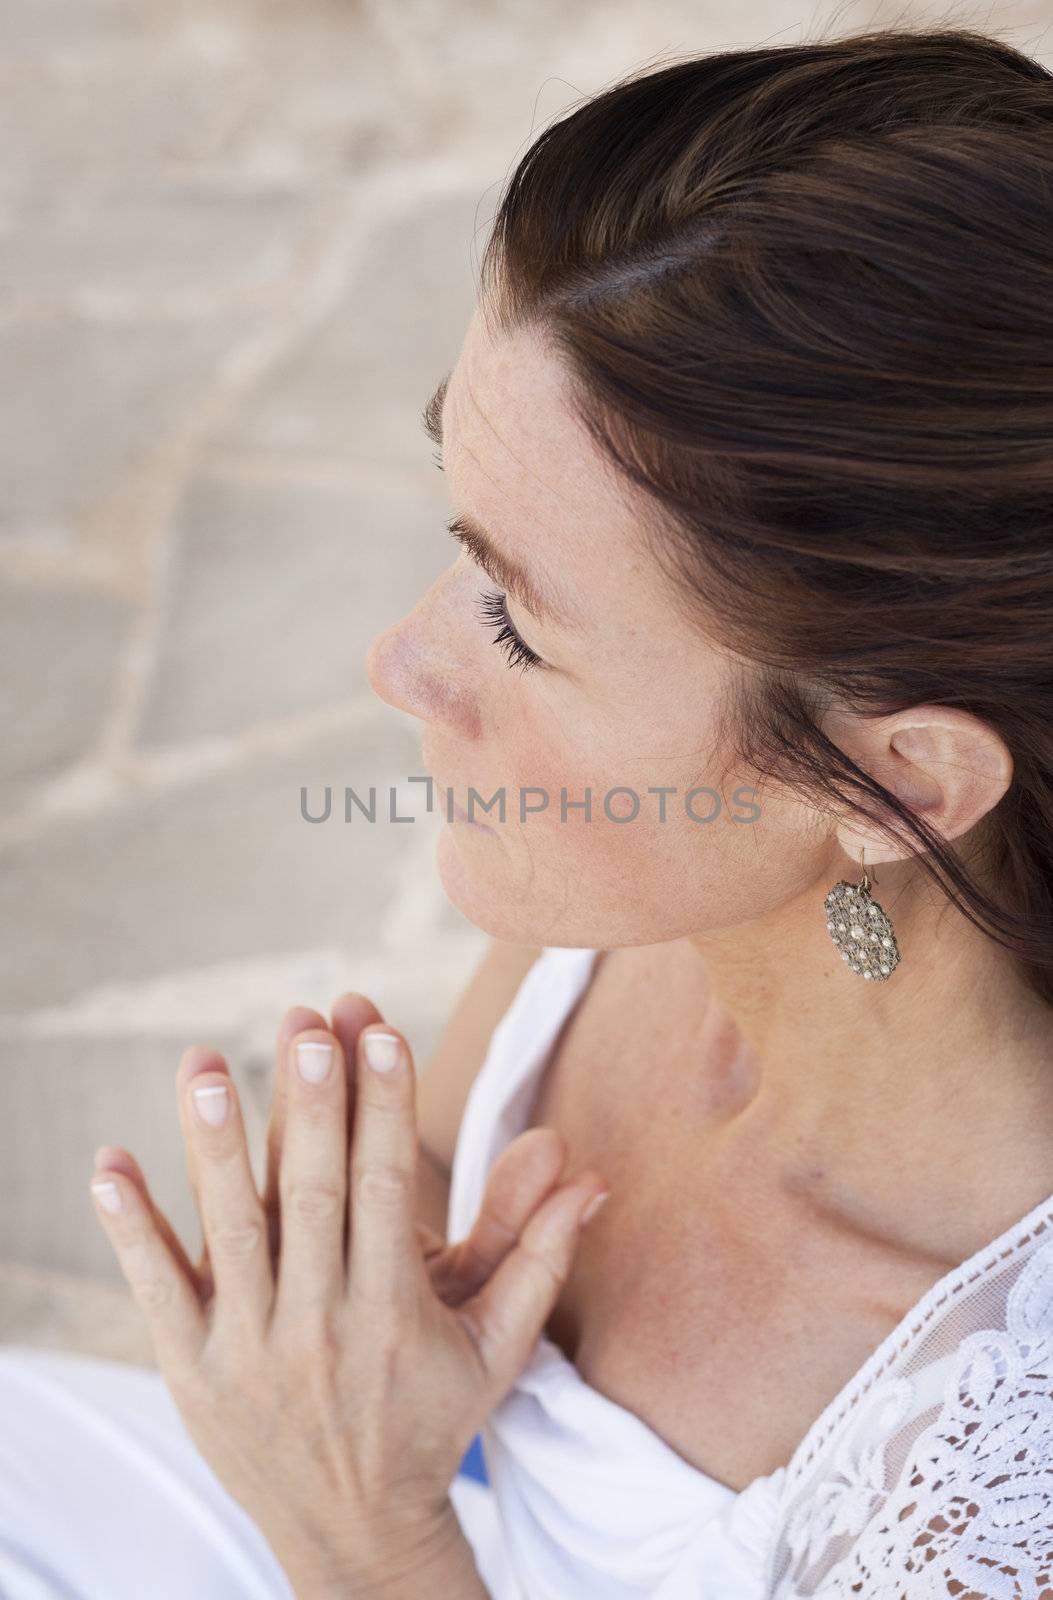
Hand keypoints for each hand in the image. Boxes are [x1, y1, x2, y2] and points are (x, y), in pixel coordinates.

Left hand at [88, 1000, 610, 1592]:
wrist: (356, 1532)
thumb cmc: (434, 1419)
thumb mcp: (498, 1345)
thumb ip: (539, 1253)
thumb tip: (589, 1175)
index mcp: (394, 1315)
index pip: (386, 1190)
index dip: (384, 1107)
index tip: (379, 1031)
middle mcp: (320, 1327)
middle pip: (312, 1196)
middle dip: (309, 1105)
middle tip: (305, 1023)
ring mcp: (247, 1348)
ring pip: (230, 1232)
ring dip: (215, 1145)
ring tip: (203, 1064)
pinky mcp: (190, 1369)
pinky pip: (156, 1289)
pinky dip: (132, 1227)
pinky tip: (109, 1164)